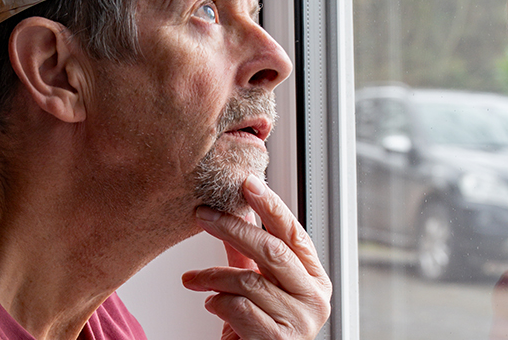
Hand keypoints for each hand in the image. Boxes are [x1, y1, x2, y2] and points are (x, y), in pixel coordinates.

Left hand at [181, 175, 331, 339]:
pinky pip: (240, 309)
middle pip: (272, 250)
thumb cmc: (257, 328)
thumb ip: (248, 250)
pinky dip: (217, 303)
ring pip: (249, 281)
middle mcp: (315, 298)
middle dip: (233, 228)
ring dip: (212, 276)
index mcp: (314, 277)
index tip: (246, 183)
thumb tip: (238, 206)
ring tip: (193, 280)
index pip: (293, 232)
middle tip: (203, 215)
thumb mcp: (256, 282)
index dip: (270, 205)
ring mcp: (301, 322)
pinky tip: (211, 305)